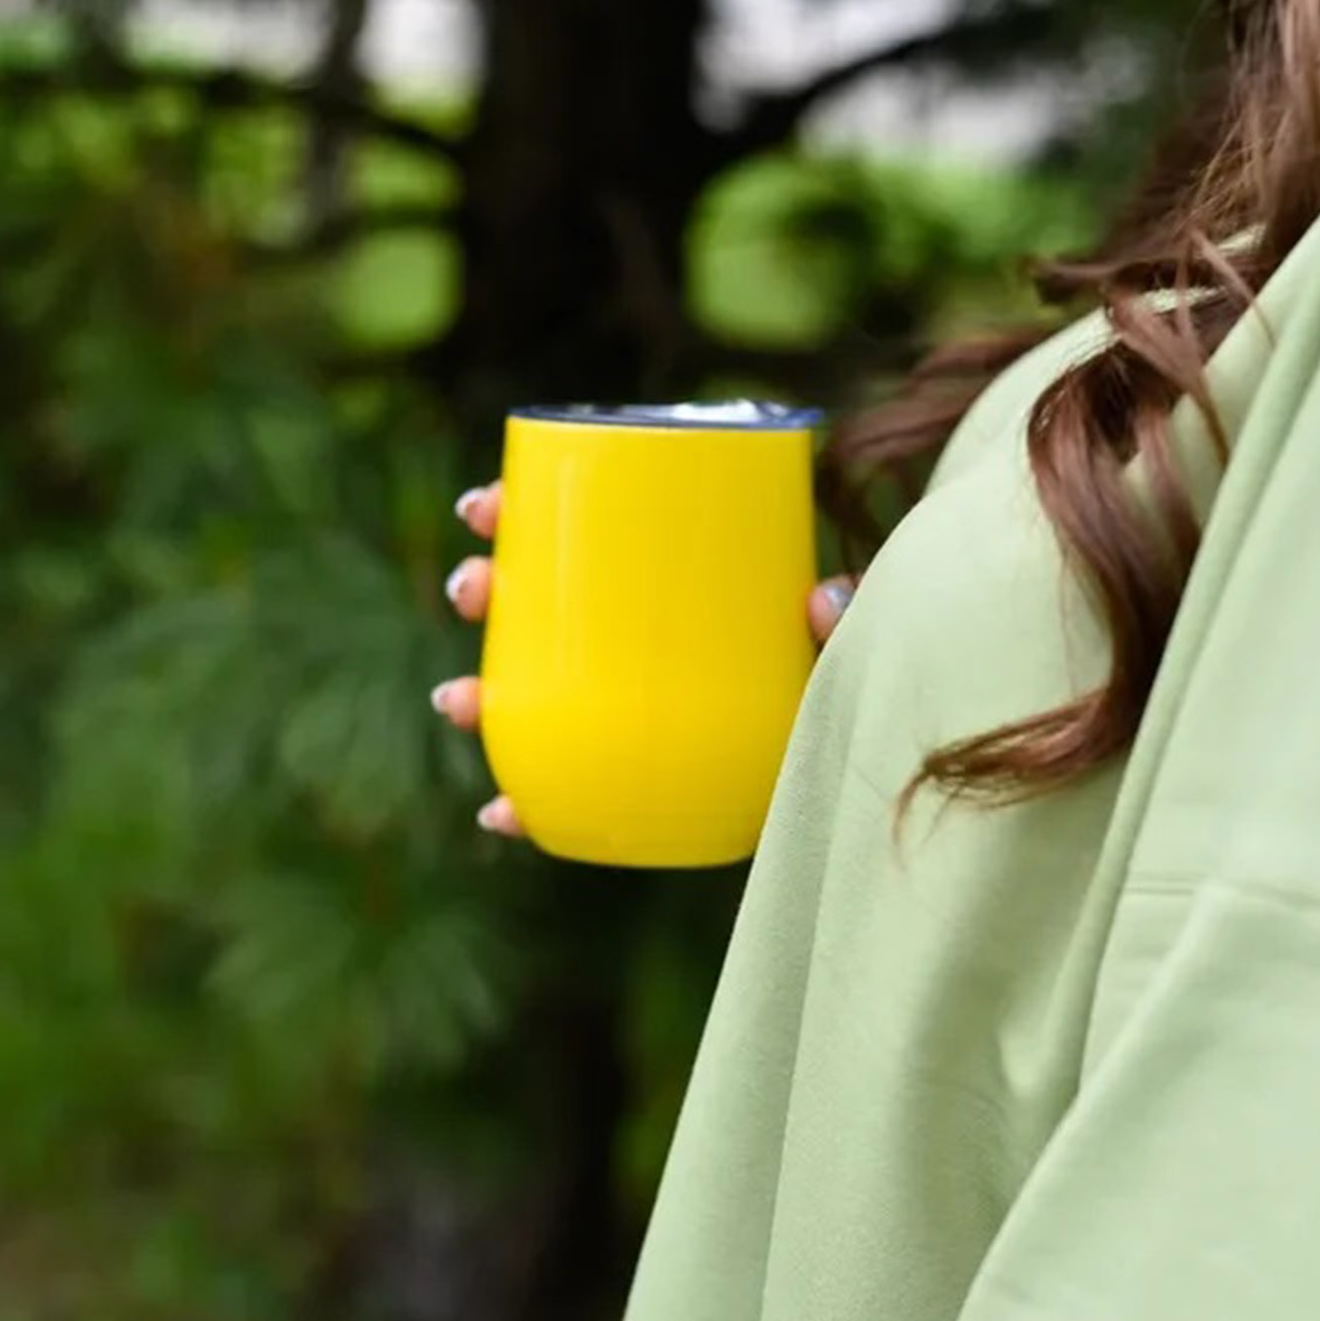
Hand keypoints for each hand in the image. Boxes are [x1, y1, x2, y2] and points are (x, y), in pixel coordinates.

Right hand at [430, 481, 855, 835]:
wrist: (863, 768)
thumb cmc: (846, 680)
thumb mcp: (844, 639)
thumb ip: (845, 618)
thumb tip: (821, 599)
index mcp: (664, 592)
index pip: (583, 538)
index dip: (520, 516)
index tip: (482, 507)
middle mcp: (633, 649)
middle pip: (540, 610)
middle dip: (486, 594)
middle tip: (472, 590)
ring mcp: (626, 716)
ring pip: (530, 697)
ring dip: (477, 696)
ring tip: (455, 700)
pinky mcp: (633, 786)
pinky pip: (562, 793)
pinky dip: (526, 805)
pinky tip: (501, 813)